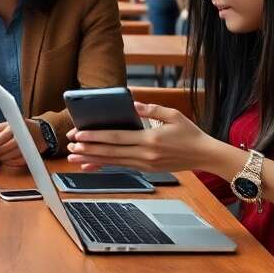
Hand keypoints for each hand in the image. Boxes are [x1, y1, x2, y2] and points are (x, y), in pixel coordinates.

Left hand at [0, 120, 39, 166]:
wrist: (41, 133)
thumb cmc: (22, 127)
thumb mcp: (8, 123)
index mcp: (14, 129)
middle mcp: (19, 139)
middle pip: (0, 150)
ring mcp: (24, 150)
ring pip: (5, 158)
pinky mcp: (27, 158)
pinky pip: (12, 163)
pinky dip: (6, 161)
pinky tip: (5, 156)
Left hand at [65, 102, 216, 172]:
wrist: (204, 155)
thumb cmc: (190, 133)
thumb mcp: (173, 115)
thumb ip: (151, 109)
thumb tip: (132, 103)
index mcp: (150, 139)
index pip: (116, 138)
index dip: (96, 137)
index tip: (79, 135)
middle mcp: (145, 154)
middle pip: (110, 152)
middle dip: (88, 149)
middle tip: (69, 147)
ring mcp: (145, 164)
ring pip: (113, 162)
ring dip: (92, 159)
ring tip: (74, 158)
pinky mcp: (146, 169)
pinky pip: (121, 167)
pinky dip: (105, 166)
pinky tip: (92, 166)